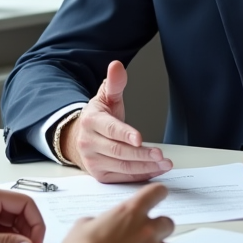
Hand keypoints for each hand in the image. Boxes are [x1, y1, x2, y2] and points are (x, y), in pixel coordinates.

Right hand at [61, 183, 175, 242]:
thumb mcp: (84, 225)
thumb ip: (100, 222)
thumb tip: (99, 226)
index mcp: (131, 212)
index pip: (156, 192)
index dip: (158, 193)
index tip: (158, 194)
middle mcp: (147, 230)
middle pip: (168, 223)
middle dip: (159, 228)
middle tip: (147, 233)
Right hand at [64, 60, 171, 182]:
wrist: (79, 138)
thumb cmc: (98, 117)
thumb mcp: (105, 97)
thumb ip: (114, 83)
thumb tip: (117, 65)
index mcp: (91, 121)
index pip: (110, 129)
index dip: (125, 134)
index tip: (139, 139)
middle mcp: (89, 143)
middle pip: (118, 151)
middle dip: (141, 155)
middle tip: (161, 156)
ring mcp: (93, 161)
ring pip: (122, 167)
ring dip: (145, 167)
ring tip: (164, 163)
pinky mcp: (99, 175)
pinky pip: (122, 177)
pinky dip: (140, 175)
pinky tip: (154, 171)